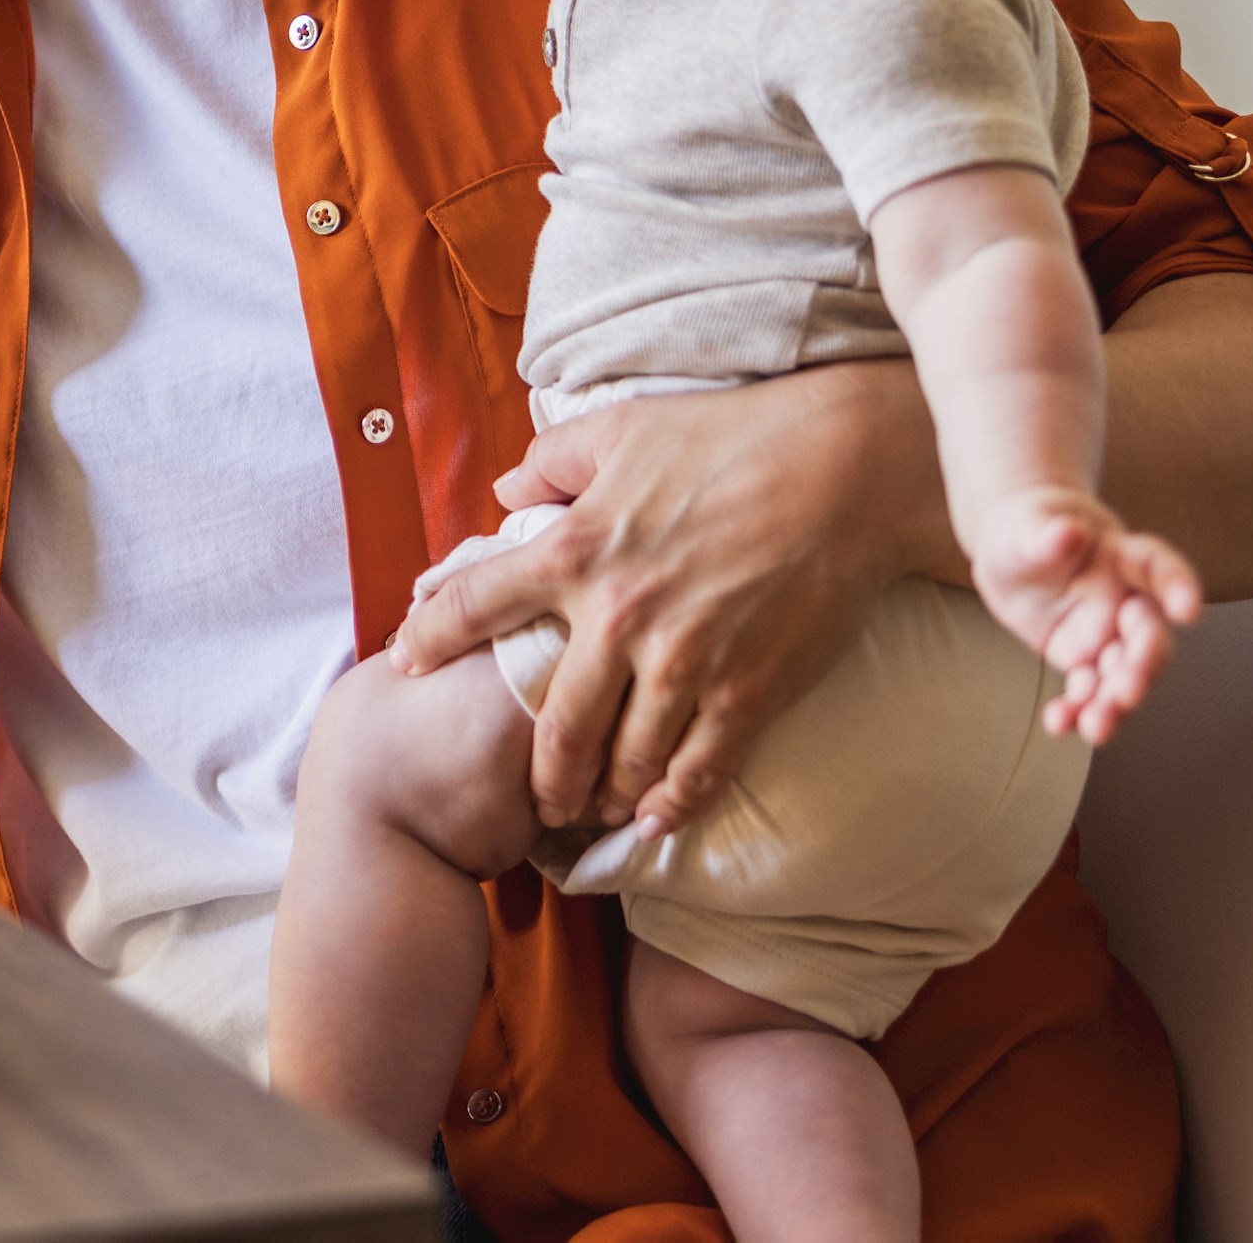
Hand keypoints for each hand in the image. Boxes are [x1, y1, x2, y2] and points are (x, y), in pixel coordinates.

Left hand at [394, 366, 939, 836]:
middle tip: (530, 797)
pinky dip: (673, 804)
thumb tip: (507, 491)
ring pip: (623, 757)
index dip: (431, 636)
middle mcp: (618, 617)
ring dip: (601, 794)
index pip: (477, 604)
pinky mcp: (749, 690)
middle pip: (552, 721)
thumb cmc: (731, 436)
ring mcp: (684, 662)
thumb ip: (554, 462)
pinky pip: (699, 768)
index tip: (405, 663)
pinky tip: (655, 822)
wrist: (847, 468)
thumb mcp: (623, 430)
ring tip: (590, 812)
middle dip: (537, 770)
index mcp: (576, 549)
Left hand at [972, 486, 1200, 743]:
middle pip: (1147, 636)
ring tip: (1095, 729)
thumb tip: (1069, 530)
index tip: (1189, 611)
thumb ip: (1050, 534)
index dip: (1179, 587)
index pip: (1159, 567)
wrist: (1014, 551)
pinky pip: (1087, 690)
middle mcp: (1125, 600)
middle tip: (1126, 693)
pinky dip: (1077, 709)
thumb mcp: (1028, 527)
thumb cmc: (1028, 528)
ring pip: (1123, 673)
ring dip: (1114, 704)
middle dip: (1142, 667)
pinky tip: (1059, 725)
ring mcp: (1108, 634)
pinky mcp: (1084, 659)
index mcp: (1122, 557)